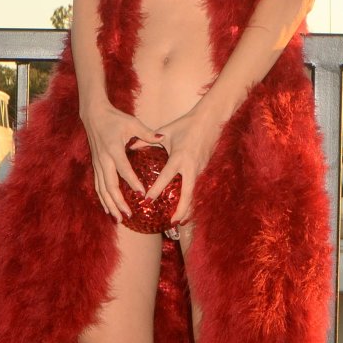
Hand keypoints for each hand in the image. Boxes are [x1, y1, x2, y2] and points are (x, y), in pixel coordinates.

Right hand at [82, 101, 159, 221]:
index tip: (142, 194)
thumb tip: (162, 137)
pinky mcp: (95, 166)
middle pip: (110, 185)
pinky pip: (98, 186)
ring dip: (110, 205)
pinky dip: (103, 199)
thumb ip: (146, 133)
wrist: (93, 115)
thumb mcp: (132, 123)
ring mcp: (97, 164)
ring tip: (119, 218)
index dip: (132, 182)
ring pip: (102, 189)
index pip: (123, 169)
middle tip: (129, 215)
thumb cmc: (115, 118)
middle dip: (119, 202)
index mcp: (114, 149)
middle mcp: (103, 160)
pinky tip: (108, 209)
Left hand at [144, 102, 222, 228]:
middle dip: (181, 210)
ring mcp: (200, 170)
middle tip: (172, 222)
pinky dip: (192, 200)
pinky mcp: (205, 169)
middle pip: (188, 194)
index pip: (167, 177)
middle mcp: (191, 166)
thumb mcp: (165, 131)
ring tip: (179, 222)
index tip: (147, 200)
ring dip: (188, 209)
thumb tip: (131, 145)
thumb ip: (148, 141)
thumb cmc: (186, 124)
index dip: (157, 189)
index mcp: (179, 157)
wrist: (211, 119)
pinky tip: (186, 209)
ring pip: (195, 194)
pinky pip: (198, 188)